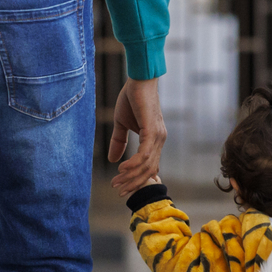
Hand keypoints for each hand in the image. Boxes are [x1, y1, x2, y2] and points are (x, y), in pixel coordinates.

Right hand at [108, 77, 166, 195]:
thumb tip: (112, 160)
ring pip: (146, 165)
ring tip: (117, 182)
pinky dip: (133, 164)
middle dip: (132, 182)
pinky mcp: (152, 131)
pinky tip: (122, 169)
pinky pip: (144, 154)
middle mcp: (159, 140)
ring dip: (131, 176)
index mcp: (154, 140)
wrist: (138, 80)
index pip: (149, 166)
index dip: (136, 179)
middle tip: (118, 191)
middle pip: (148, 170)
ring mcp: (158, 136)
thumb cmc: (132, 99)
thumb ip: (119, 142)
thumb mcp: (122, 124)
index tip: (122, 188)